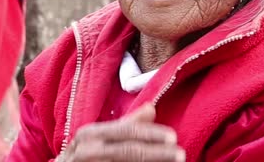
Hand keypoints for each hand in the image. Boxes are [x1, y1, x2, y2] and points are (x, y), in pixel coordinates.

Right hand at [60, 104, 183, 161]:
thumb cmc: (82, 154)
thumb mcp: (100, 136)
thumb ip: (126, 125)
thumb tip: (152, 109)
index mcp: (93, 133)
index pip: (127, 131)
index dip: (152, 134)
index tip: (174, 138)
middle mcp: (88, 148)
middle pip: (128, 150)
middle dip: (157, 153)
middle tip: (181, 154)